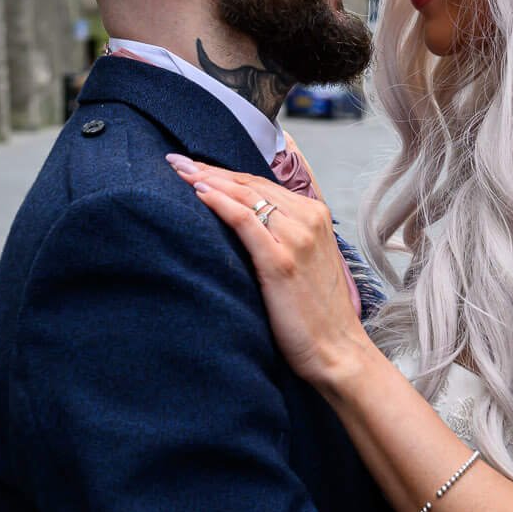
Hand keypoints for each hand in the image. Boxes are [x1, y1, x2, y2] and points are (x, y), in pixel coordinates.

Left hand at [168, 154, 374, 384]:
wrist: (335, 350)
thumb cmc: (315, 313)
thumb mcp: (304, 262)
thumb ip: (282, 236)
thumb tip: (242, 223)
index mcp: (315, 215)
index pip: (261, 183)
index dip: (225, 173)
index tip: (194, 166)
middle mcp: (308, 219)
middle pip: (251, 184)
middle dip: (210, 170)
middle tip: (177, 162)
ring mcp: (297, 238)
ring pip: (246, 196)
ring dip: (209, 180)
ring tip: (179, 172)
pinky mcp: (281, 261)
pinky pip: (245, 221)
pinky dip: (221, 203)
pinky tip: (199, 193)